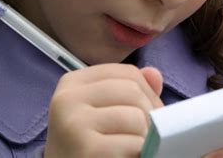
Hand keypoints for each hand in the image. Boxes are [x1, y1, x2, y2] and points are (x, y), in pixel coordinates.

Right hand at [44, 64, 163, 157]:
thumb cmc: (86, 146)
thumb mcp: (101, 112)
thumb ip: (128, 90)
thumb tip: (154, 74)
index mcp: (72, 83)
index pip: (127, 73)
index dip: (148, 93)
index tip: (146, 113)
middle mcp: (68, 99)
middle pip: (133, 91)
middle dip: (148, 114)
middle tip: (142, 134)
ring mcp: (75, 124)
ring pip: (136, 117)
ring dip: (143, 137)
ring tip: (130, 147)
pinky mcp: (88, 149)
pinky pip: (134, 143)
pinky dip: (138, 153)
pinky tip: (123, 157)